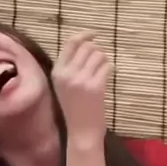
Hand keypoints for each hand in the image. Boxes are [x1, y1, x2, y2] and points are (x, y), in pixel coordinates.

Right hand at [52, 31, 113, 148]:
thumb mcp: (64, 86)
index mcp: (57, 72)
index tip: (94, 34)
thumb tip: (87, 43)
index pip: (70, 43)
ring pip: (99, 55)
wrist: (81, 131)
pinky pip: (107, 66)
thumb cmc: (74, 109)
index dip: (84, 35)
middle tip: (99, 61)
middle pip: (87, 47)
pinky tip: (107, 77)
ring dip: (104, 60)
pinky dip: (110, 69)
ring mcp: (81, 80)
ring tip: (102, 72)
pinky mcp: (96, 86)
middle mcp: (67, 74)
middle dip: (97, 50)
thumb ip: (70, 66)